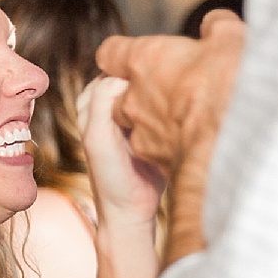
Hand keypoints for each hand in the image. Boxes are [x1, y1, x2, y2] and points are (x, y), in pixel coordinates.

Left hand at [77, 76, 164, 229]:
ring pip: (153, 89)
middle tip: (170, 80)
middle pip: (136, 76)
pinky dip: (176, 103)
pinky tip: (185, 109)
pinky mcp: (156, 128)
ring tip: (178, 94)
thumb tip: (123, 75)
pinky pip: (167, 105)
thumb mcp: (98, 136)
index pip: (114, 68)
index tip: (150, 72)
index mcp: (93, 102)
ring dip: (166, 89)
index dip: (131, 67)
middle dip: (152, 76)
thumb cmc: (110, 177)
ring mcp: (136, 116)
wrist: (131, 211)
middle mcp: (112, 106)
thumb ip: (102, 101)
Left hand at [94, 11, 246, 176]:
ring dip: (153, 119)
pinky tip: (194, 140)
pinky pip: (156, 149)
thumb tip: (214, 23)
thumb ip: (216, 27)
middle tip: (172, 85)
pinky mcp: (157, 160)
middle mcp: (133, 97)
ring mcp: (142, 132)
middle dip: (141, 89)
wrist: (235, 143)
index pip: (110, 52)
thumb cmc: (231, 85)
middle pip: (120, 91)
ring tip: (184, 115)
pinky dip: (169, 144)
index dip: (122, 53)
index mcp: (144, 60)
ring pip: (135, 123)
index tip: (141, 55)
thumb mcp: (231, 39)